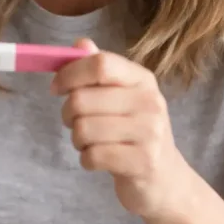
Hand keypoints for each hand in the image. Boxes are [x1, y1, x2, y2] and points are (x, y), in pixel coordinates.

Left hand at [51, 38, 190, 218]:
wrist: (166, 179)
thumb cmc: (136, 133)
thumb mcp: (123, 97)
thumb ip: (101, 70)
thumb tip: (79, 43)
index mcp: (142, 79)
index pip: (100, 64)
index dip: (70, 74)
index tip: (56, 87)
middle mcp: (149, 102)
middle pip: (82, 99)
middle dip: (67, 114)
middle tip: (74, 123)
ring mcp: (149, 133)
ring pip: (83, 129)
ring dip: (77, 140)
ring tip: (91, 143)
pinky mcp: (143, 162)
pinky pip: (92, 156)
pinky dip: (87, 160)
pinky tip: (100, 160)